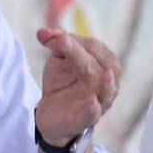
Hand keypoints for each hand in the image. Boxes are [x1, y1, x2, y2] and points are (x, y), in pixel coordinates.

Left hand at [35, 29, 119, 143]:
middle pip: (96, 65)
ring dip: (104, 82)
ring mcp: (100, 102)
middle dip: (77, 53)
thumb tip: (44, 32)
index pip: (94, 47)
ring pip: (105, 90)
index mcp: (104, 62)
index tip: (46, 36)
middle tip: (59, 41)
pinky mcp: (86, 119)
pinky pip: (93, 114)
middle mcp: (108, 82)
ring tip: (105, 74)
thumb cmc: (62, 80)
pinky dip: (93, 108)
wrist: (52, 112)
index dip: (72, 40)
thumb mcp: (58, 58)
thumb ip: (55, 41)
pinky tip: (92, 101)